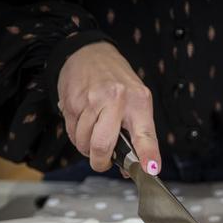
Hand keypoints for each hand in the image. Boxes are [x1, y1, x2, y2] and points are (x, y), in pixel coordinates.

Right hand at [57, 42, 160, 174]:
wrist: (89, 53)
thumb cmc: (118, 81)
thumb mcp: (137, 101)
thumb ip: (137, 133)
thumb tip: (135, 166)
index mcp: (138, 102)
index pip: (145, 135)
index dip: (148, 156)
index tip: (150, 170)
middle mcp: (115, 100)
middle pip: (102, 146)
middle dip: (100, 162)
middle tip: (103, 162)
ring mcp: (90, 101)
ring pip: (84, 143)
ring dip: (87, 148)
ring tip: (94, 135)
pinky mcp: (71, 102)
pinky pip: (72, 133)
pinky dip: (78, 136)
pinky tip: (84, 124)